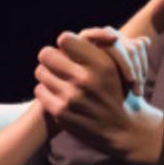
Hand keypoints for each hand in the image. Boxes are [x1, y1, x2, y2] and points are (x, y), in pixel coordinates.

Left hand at [34, 32, 163, 164]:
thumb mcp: (117, 66)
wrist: (124, 130)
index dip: (66, 43)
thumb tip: (82, 34)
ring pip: (40, 71)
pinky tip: (57, 94)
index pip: (65, 39)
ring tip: (58, 79)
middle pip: (46, 53)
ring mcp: (71, 97)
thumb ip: (99, 46)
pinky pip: (39, 90)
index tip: (69, 50)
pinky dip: (46, 91)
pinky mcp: (61, 112)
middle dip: (51, 57)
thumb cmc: (119, 92)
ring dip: (48, 74)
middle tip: (57, 63)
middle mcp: (86, 79)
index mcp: (102, 63)